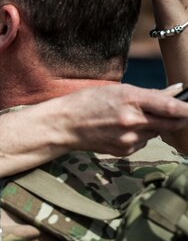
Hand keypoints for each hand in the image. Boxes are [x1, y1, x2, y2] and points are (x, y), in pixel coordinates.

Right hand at [51, 83, 187, 155]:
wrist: (65, 125)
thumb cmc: (88, 102)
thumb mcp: (118, 90)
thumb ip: (149, 94)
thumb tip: (177, 90)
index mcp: (131, 99)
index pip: (172, 108)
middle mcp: (133, 121)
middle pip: (172, 124)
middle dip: (179, 118)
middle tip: (179, 112)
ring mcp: (129, 138)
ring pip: (157, 132)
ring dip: (154, 126)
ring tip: (132, 117)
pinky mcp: (125, 150)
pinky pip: (143, 142)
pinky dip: (140, 135)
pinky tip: (122, 129)